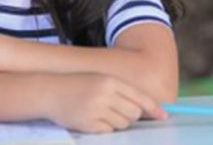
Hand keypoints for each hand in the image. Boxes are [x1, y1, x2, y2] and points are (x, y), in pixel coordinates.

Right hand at [43, 73, 166, 132]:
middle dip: (131, 116)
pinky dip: (105, 128)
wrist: (48, 91)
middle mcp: (105, 94)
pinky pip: (109, 131)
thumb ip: (121, 92)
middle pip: (134, 113)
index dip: (153, 108)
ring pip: (123, 124)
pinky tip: (92, 119)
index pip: (139, 97)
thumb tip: (149, 109)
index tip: (164, 115)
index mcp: (109, 81)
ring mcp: (96, 110)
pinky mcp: (89, 124)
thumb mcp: (99, 81)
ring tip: (101, 113)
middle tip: (118, 111)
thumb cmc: (77, 85)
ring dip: (117, 122)